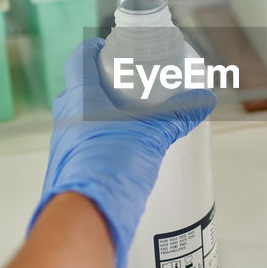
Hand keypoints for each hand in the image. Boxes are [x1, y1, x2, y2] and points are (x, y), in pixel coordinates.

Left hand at [30, 38, 216, 267]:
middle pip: (81, 88)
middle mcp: (66, 117)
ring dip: (102, 115)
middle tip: (131, 86)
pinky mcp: (69, 169)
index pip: (81, 59)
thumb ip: (177, 116)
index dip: (96, 50)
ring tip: (132, 119)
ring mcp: (63, 145)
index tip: (115, 52)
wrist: (85, 217)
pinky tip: (123, 150)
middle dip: (105, 85)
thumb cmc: (111, 168)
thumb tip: (203, 100)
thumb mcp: (152, 136)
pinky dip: (101, 140)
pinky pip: (83, 144)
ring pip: (81, 118)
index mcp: (81, 97)